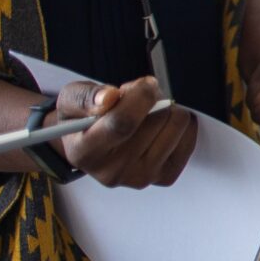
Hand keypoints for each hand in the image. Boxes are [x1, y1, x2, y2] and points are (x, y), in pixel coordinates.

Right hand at [57, 76, 197, 188]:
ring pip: (176, 125)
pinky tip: (160, 125)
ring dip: (167, 109)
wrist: (92, 147)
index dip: (140, 98)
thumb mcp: (70, 100)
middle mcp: (113, 171)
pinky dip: (179, 123)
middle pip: (155, 120)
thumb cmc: (82, 121)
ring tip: (146, 113)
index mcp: (85, 153)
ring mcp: (141, 177)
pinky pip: (189, 137)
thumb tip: (109, 97)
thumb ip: (85, 96)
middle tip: (138, 97)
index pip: (122, 124)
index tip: (145, 83)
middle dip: (153, 98)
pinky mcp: (165, 177)